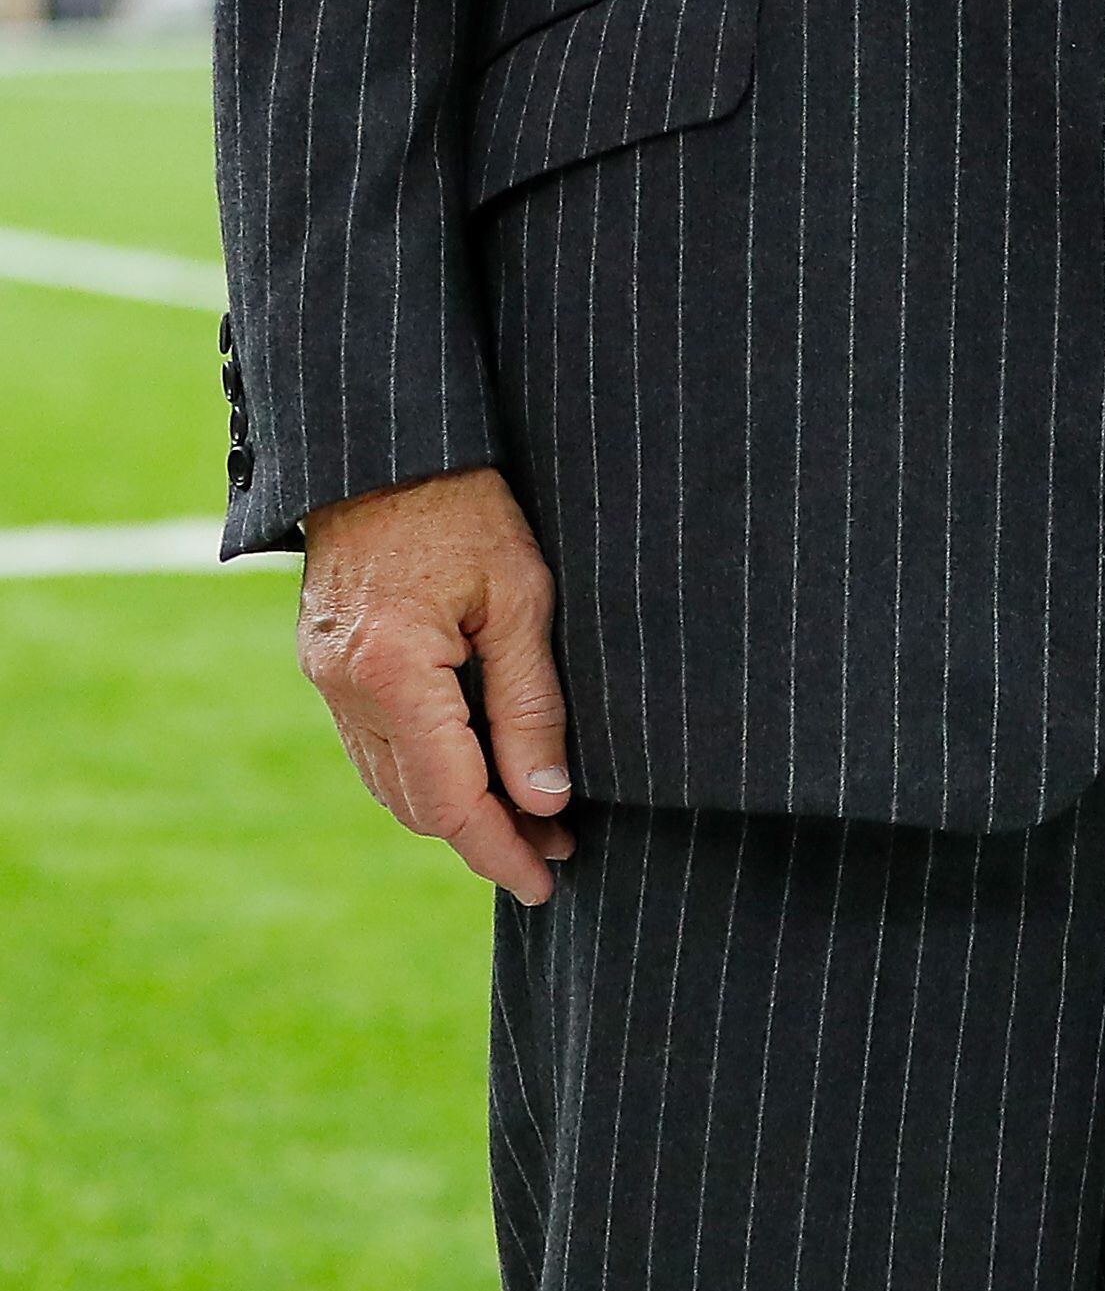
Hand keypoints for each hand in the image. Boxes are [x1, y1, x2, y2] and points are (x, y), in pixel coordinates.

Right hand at [297, 465, 573, 902]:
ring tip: (533, 813)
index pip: (450, 799)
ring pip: (392, 782)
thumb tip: (547, 799)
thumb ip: (531, 703)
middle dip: (487, 834)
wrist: (387, 442)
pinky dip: (428, 768)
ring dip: (457, 808)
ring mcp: (327, 680)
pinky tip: (481, 763)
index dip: (501, 848)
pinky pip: (377, 745)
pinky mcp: (329, 664)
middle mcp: (345, 690)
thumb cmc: (466, 504)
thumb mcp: (521, 594)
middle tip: (558, 844)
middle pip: (417, 803)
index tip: (548, 879)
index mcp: (391, 673)